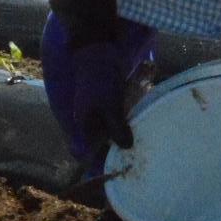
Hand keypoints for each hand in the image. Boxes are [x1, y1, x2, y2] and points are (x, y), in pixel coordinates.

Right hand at [41, 15, 135, 165]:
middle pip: (96, 145)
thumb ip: (116, 126)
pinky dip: (123, 124)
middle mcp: (85, 118)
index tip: (113, 179)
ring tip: (139, 149)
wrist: (94, 41)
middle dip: (111, 156)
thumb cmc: (98, 73)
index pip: (85, 154)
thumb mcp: (109, 102)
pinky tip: (139, 124)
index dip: (96, 168)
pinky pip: (113, 118)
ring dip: (118, 140)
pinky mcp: (104, 98)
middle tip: (132, 166)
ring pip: (105, 132)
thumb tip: (125, 147)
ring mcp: (94, 108)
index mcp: (80, 122)